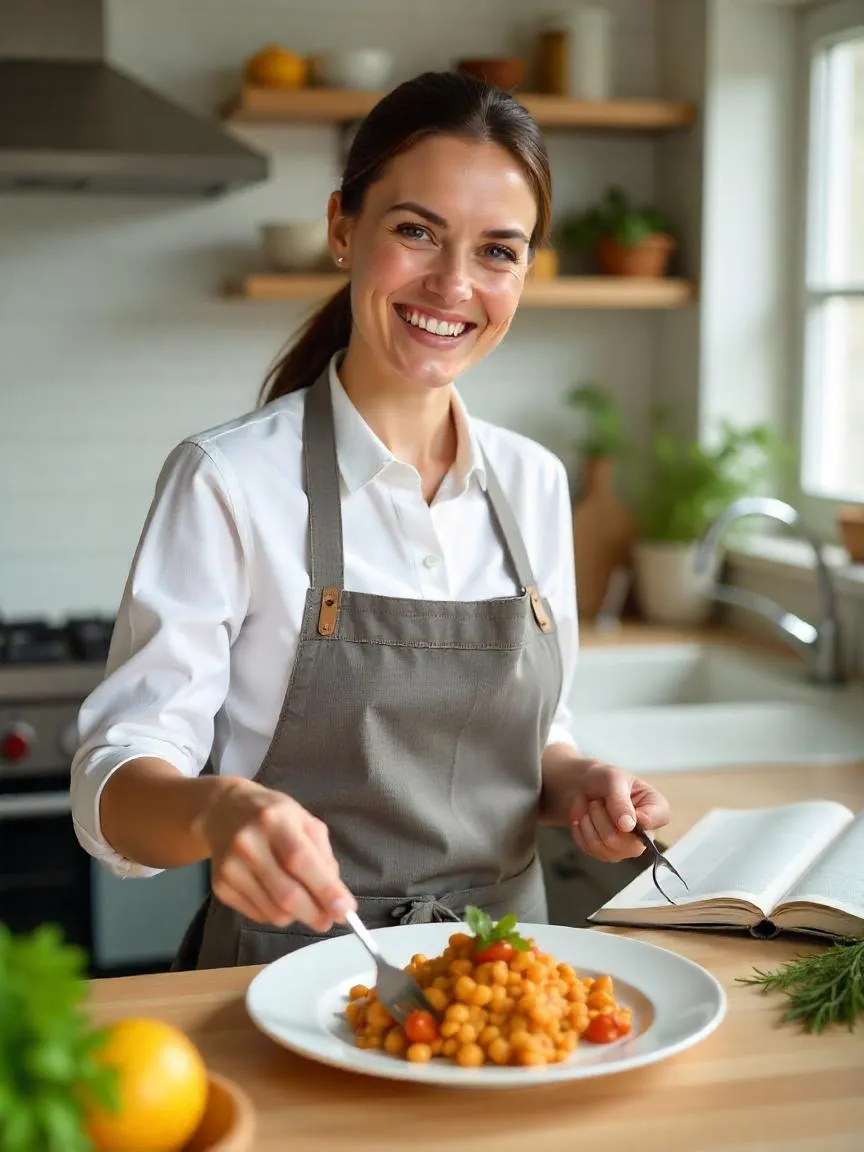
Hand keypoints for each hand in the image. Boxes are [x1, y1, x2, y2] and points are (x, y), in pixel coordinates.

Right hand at [195, 778, 355, 931]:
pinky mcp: (220, 887)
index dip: (325, 889)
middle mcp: (248, 842)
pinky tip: (277, 895)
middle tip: (330, 920)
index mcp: (274, 819)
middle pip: (286, 894)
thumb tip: (336, 899)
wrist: (223, 810)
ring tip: (303, 901)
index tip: (346, 910)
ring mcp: (230, 867)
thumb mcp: (305, 822)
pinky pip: (259, 916)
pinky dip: (276, 913)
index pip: (300, 860)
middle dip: (315, 913)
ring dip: (297, 915)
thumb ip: (323, 857)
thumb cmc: (274, 816)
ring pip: (274, 911)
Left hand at [567, 761, 669, 863]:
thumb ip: (620, 801)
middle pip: (627, 843)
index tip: (618, 801)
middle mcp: (645, 834)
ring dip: (590, 822)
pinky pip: (591, 848)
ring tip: (592, 808)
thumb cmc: (604, 780)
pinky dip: (581, 830)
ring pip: (606, 846)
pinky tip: (585, 818)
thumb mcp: (613, 779)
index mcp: (657, 809)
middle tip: (598, 802)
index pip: (656, 820)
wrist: (582, 787)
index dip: (636, 816)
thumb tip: (627, 827)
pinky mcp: (606, 853)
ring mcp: (626, 847)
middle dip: (603, 817)